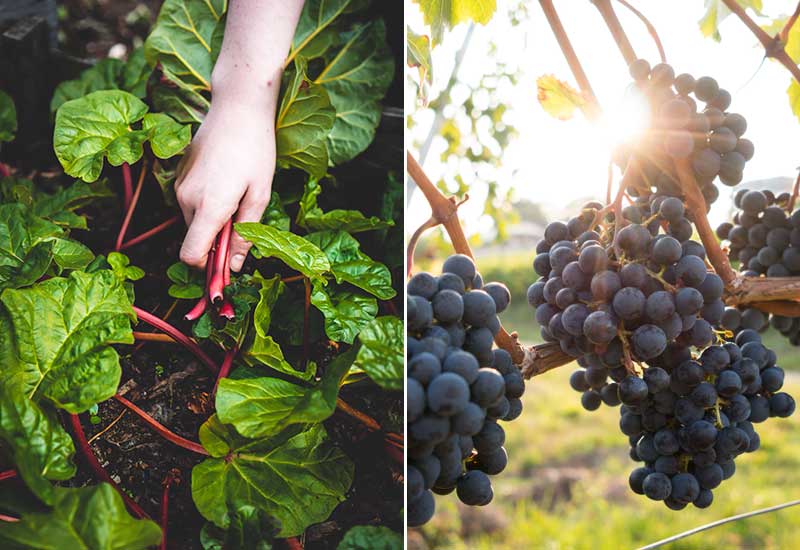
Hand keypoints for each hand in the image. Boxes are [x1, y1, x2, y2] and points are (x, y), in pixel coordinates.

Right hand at [176, 96, 274, 271]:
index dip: (207, 267)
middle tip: (245, 216)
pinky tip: (227, 180)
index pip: (191, 255)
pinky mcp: (179, 174)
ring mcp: (180, 185)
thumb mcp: (260, 194)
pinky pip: (191, 202)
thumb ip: (246, 233)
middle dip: (218, 239)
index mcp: (209, 206)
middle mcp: (186, 198)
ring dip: (215, 219)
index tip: (227, 264)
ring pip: (194, 220)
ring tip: (238, 192)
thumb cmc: (255, 149)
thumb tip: (235, 266)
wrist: (237, 107)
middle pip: (196, 238)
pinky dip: (208, 203)